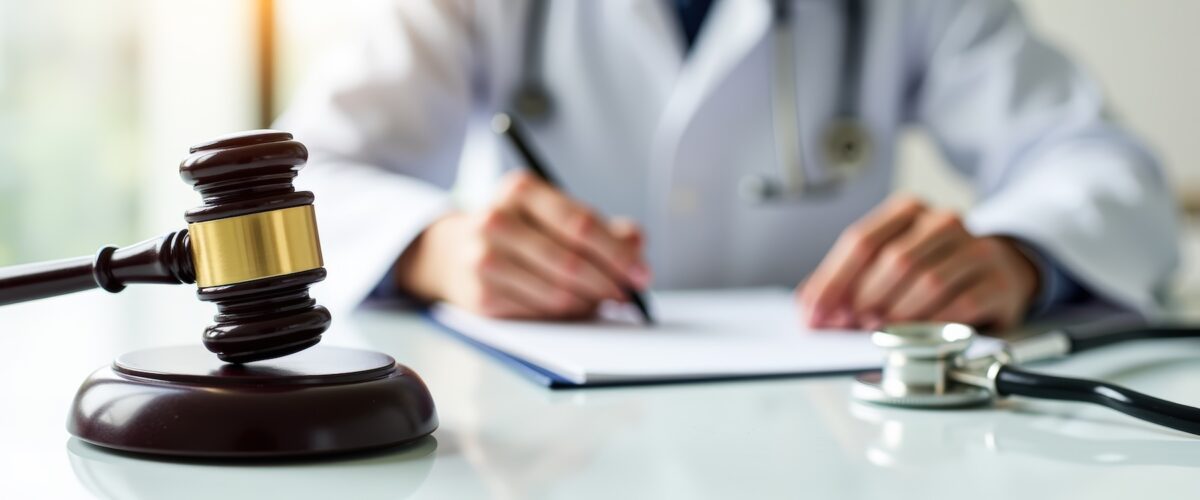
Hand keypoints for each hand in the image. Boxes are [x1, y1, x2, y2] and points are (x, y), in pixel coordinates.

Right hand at [394, 171, 650, 318]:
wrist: (454, 251)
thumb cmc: (519, 231)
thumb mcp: (554, 214)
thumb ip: (600, 226)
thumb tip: (636, 243)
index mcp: (521, 190)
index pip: (580, 224)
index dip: (617, 253)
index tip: (642, 274)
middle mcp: (496, 220)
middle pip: (570, 261)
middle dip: (608, 283)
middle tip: (628, 295)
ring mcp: (483, 259)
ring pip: (557, 293)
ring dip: (588, 303)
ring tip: (600, 301)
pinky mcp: (480, 296)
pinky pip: (539, 314)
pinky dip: (564, 315)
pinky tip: (571, 308)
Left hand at [798, 195, 1039, 330]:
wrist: (999, 269)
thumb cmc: (933, 266)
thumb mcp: (888, 261)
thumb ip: (847, 280)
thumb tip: (809, 309)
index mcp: (908, 210)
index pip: (861, 241)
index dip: (833, 281)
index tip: (815, 313)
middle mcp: (943, 222)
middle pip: (894, 260)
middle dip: (864, 298)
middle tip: (847, 325)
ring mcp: (975, 249)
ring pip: (928, 281)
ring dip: (897, 312)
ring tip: (877, 330)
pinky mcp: (998, 282)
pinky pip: (962, 304)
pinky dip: (933, 323)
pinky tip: (917, 336)